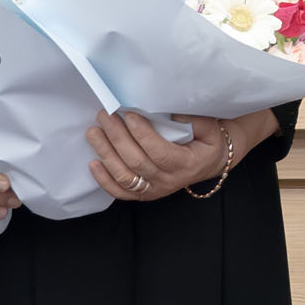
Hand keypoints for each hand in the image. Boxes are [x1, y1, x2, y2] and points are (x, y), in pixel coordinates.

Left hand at [87, 111, 236, 200]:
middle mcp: (167, 181)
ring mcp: (154, 190)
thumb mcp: (210, 128)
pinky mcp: (143, 194)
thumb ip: (194, 120)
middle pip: (136, 161)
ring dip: (106, 154)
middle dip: (117, 137)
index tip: (129, 115)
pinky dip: (104, 180)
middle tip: (105, 116)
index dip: (142, 134)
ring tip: (94, 132)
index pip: (159, 152)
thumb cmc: (208, 141)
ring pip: (124, 177)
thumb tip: (169, 110)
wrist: (210, 163)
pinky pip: (120, 191)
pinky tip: (93, 163)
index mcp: (185, 164)